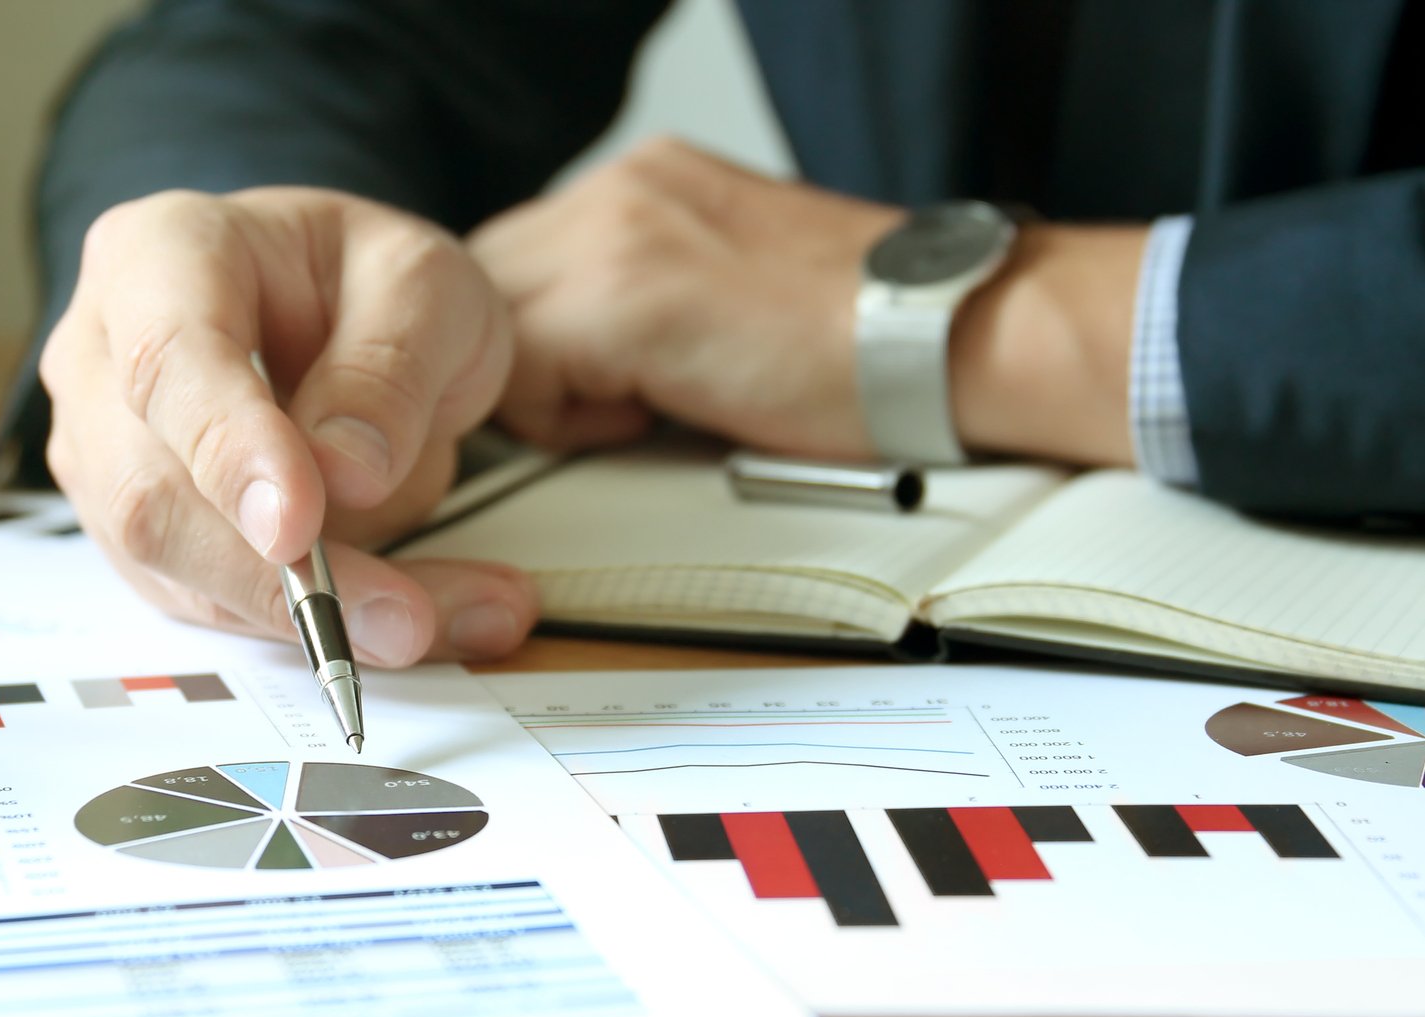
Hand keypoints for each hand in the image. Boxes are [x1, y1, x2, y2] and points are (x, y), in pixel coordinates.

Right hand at [38, 187, 537, 665]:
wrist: (346, 317)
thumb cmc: (366, 282)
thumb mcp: (424, 286)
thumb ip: (390, 367)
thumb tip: (345, 475)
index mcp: (156, 256)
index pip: (168, 362)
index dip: (228, 452)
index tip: (298, 524)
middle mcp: (103, 359)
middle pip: (152, 496)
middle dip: (277, 576)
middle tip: (402, 616)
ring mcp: (109, 458)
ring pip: (182, 574)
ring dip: (310, 617)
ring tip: (430, 620)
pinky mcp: (145, 539)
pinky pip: (218, 607)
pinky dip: (314, 628)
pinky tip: (403, 619)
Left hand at [471, 137, 1141, 466]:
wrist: (946, 336)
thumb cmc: (859, 340)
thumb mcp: (723, 285)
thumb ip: (642, 293)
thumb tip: (575, 354)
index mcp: (645, 182)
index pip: (515, 260)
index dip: (533, 339)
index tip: (581, 386)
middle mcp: (620, 190)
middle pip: (486, 288)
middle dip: (522, 361)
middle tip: (600, 405)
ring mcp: (617, 236)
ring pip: (492, 330)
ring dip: (543, 389)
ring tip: (634, 409)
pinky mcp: (625, 299)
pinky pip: (523, 373)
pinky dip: (569, 418)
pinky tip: (652, 415)